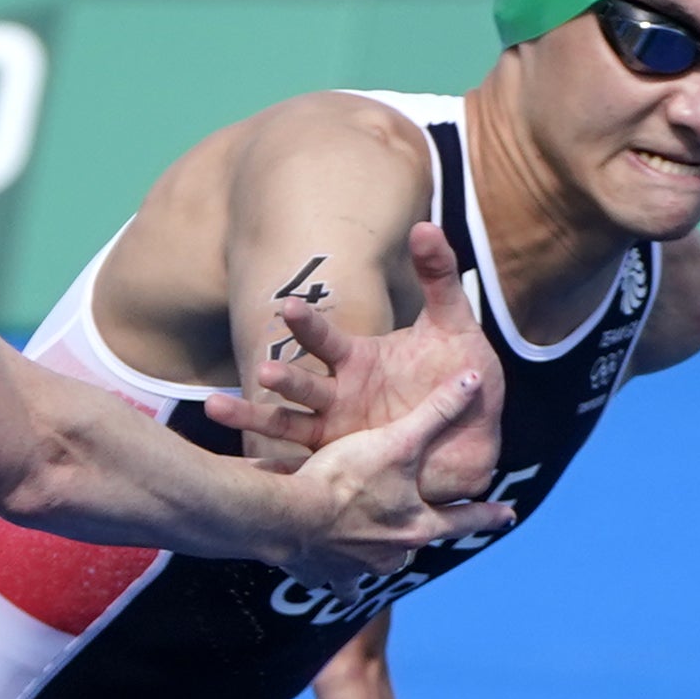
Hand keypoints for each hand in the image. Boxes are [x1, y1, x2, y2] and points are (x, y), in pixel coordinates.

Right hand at [210, 222, 507, 510]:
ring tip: (220, 410)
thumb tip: (424, 225)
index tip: (289, 307)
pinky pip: (307, 468)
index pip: (324, 338)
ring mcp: (339, 431)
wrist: (479, 434)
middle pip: (300, 384)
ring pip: (288, 424)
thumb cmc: (461, 374)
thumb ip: (437, 276)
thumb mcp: (453, 322)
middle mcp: (339, 394)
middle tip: (263, 371)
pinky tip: (247, 473)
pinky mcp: (347, 465)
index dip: (308, 324)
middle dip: (281, 377)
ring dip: (259, 418)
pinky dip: (277, 470)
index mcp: (358, 359)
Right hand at [279, 362, 505, 587]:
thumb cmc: (346, 478)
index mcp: (416, 525)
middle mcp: (391, 554)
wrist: (289, 516)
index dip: (487, 514)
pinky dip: (334, 574)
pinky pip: (334, 580)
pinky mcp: (322, 576)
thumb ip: (436, 412)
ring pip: (375, 566)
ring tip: (373, 546)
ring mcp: (357, 570)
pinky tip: (328, 565)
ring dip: (375, 555)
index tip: (509, 516)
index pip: (464, 519)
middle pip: (415, 545)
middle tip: (421, 526)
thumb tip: (474, 381)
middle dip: (417, 535)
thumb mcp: (396, 441)